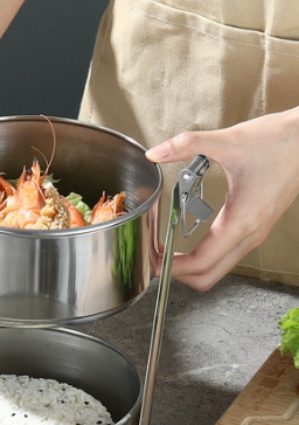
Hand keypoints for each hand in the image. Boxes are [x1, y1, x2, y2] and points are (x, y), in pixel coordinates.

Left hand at [146, 107, 298, 289]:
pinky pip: (227, 254)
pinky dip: (205, 255)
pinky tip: (189, 237)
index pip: (201, 262)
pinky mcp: (256, 227)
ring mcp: (255, 233)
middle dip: (178, 274)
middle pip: (208, 276)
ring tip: (166, 251)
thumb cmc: (278, 140)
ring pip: (218, 268)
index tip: (152, 261)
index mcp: (241, 220)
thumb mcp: (228, 140)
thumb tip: (156, 152)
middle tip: (155, 260)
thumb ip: (188, 145)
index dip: (172, 268)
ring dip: (191, 266)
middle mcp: (250, 233)